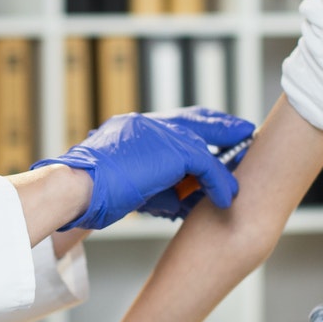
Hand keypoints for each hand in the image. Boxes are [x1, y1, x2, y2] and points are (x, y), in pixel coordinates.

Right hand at [31, 107, 254, 230]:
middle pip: (195, 119)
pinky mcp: (174, 150)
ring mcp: (160, 133)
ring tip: (240, 173)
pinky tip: (228, 198)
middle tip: (243, 131)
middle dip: (221, 127)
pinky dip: (220, 183)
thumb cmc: (91, 193)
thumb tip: (183, 202)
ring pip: (204, 143)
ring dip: (224, 160)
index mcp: (133, 128)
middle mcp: (147, 124)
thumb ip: (157, 187)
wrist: (78, 187)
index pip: (173, 121)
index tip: (216, 131)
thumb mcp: (128, 186)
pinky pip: (208, 165)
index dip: (197, 125)